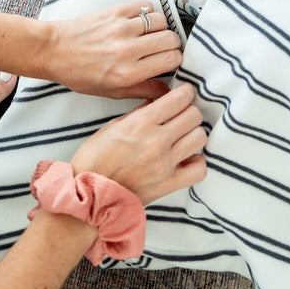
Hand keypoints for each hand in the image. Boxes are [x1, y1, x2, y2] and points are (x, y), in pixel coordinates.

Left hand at [42, 2, 182, 99]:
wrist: (55, 50)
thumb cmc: (80, 75)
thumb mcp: (110, 92)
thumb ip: (142, 90)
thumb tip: (168, 91)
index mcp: (127, 73)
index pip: (171, 60)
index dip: (174, 60)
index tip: (169, 60)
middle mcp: (127, 50)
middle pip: (171, 39)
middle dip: (171, 44)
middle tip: (162, 48)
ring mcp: (121, 28)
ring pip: (162, 21)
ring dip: (161, 27)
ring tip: (151, 34)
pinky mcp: (115, 11)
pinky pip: (146, 6)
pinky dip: (148, 12)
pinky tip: (140, 22)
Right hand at [70, 83, 206, 205]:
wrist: (89, 196)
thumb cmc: (95, 159)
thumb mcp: (112, 126)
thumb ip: (139, 113)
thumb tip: (157, 102)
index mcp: (141, 123)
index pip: (180, 98)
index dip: (185, 93)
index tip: (184, 94)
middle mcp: (157, 140)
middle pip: (194, 115)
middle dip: (189, 111)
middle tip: (181, 115)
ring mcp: (165, 163)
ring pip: (199, 137)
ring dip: (193, 134)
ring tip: (183, 137)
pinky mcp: (169, 184)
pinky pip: (199, 168)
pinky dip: (196, 162)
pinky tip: (186, 159)